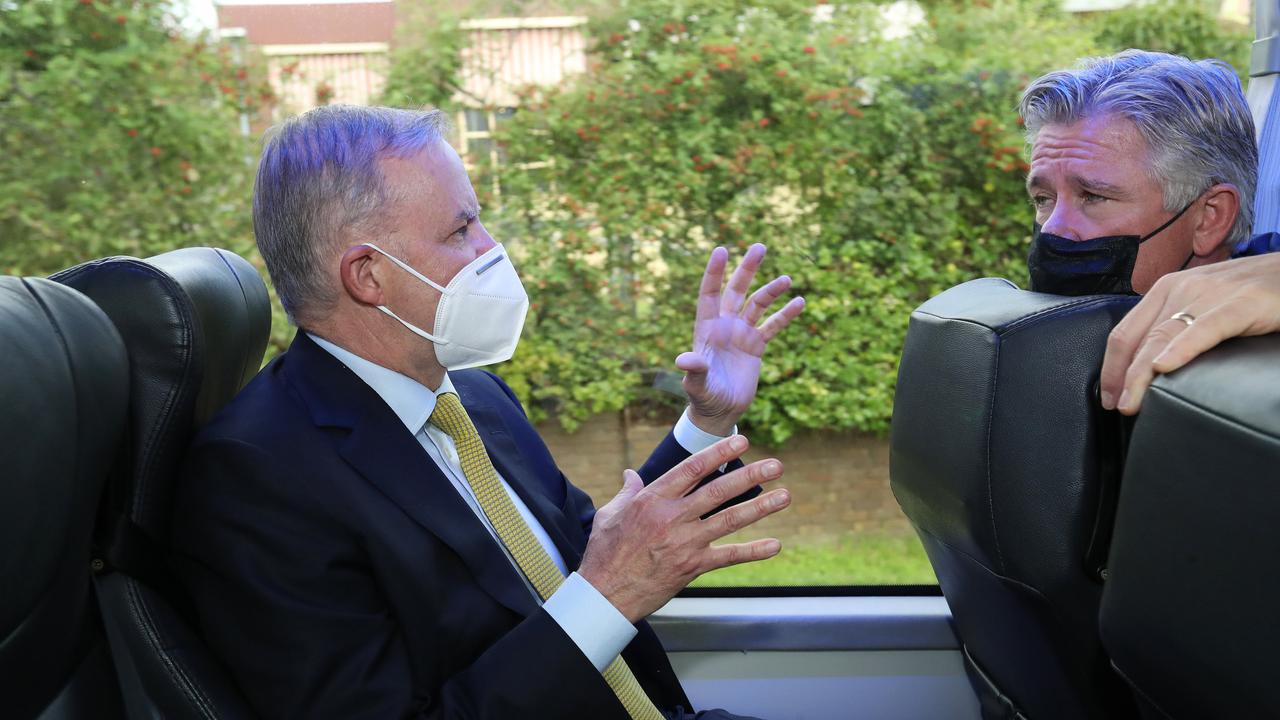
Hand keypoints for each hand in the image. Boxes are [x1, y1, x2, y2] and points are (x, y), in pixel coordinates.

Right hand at [578, 435, 790, 622]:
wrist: (605, 594)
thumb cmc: (604, 552)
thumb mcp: (609, 514)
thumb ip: (627, 492)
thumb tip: (630, 474)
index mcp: (652, 500)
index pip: (692, 469)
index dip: (718, 453)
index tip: (741, 441)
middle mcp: (672, 517)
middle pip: (718, 491)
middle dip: (750, 475)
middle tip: (776, 465)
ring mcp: (685, 543)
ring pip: (729, 520)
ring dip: (760, 507)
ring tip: (785, 496)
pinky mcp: (692, 567)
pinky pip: (728, 556)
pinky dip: (753, 551)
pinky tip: (774, 545)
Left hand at [678, 244, 805, 435]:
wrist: (720, 411)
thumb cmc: (703, 397)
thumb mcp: (697, 384)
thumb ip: (694, 370)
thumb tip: (684, 359)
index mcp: (707, 329)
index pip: (710, 294)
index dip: (715, 273)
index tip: (722, 249)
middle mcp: (724, 326)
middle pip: (736, 291)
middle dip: (747, 269)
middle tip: (759, 246)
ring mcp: (741, 334)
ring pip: (757, 304)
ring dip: (771, 290)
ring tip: (787, 279)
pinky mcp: (756, 346)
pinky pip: (773, 326)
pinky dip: (786, 314)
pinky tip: (800, 302)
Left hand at [1100, 253, 1279, 414]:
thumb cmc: (1249, 292)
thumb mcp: (1201, 304)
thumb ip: (1176, 325)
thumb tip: (1148, 364)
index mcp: (1167, 289)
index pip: (1125, 331)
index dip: (1112, 366)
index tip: (1107, 395)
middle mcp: (1181, 288)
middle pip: (1140, 338)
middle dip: (1123, 377)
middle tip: (1115, 407)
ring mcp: (1210, 294)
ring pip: (1164, 337)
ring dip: (1141, 374)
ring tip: (1131, 402)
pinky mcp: (1242, 303)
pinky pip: (1205, 329)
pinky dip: (1181, 349)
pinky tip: (1164, 367)